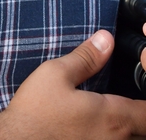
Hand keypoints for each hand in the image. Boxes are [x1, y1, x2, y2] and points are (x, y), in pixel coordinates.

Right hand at [0, 30, 145, 139]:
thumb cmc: (35, 113)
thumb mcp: (56, 74)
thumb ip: (86, 58)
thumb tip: (107, 39)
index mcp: (114, 118)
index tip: (139, 85)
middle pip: (145, 129)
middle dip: (141, 114)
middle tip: (129, 99)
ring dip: (130, 127)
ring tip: (115, 113)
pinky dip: (117, 135)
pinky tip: (100, 127)